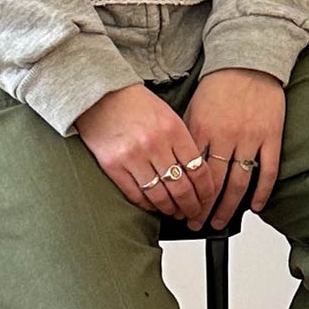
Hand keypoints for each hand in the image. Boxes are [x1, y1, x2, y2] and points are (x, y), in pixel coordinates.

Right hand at [74, 83, 215, 223]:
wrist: (100, 94)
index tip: (207, 200)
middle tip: (194, 213)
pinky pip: (136, 195)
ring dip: (170, 209)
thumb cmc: (136, 104)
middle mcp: (154, 145)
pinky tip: (154, 206)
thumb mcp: (168, 116)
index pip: (198, 170)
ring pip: (160, 196)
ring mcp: (133, 157)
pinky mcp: (113, 166)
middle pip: (181, 188)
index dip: (206, 191)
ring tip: (175, 212)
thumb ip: (182, 143)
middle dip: (191, 206)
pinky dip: (148, 205)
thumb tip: (196, 174)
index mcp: (173, 130)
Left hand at [181, 68, 285, 228]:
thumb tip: (179, 167)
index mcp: (202, 128)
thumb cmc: (220, 85)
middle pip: (213, 183)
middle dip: (203, 209)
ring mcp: (250, 138)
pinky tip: (256, 207)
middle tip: (197, 224)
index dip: (186, 196)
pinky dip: (262, 192)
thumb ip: (189, 138)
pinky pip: (268, 171)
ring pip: (239, 183)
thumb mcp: (194, 108)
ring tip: (220, 223)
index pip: (192, 173)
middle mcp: (226, 136)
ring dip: (229, 207)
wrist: (249, 62)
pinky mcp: (271, 137)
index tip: (181, 211)